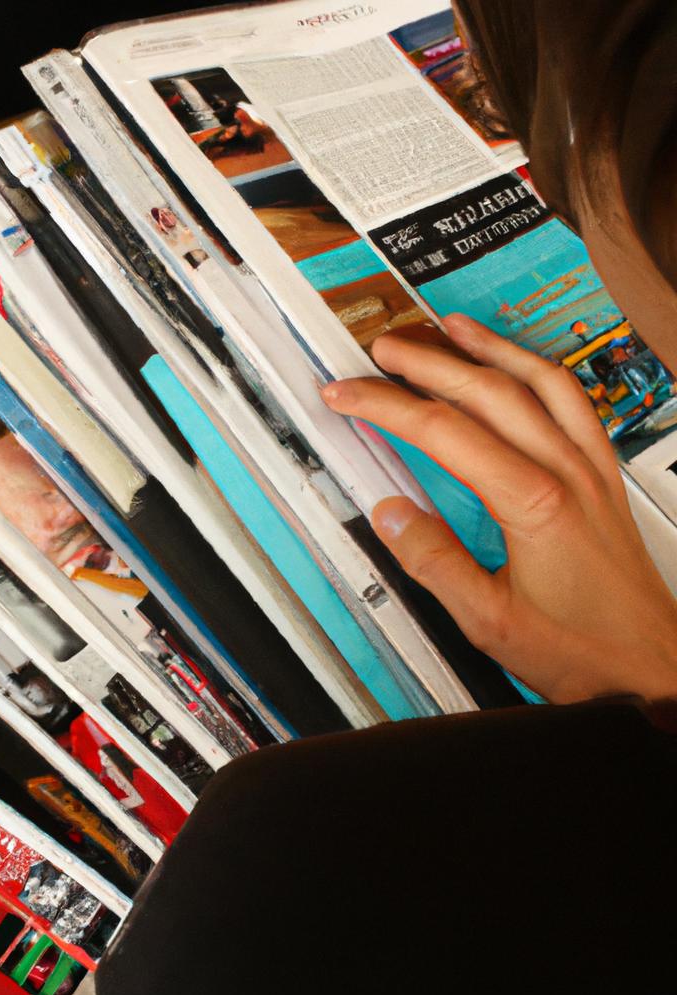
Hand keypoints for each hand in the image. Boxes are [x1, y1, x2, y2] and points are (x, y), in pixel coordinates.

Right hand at [322, 314, 676, 704]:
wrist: (651, 667)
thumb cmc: (582, 649)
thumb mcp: (487, 620)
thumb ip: (432, 561)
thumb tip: (388, 514)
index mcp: (532, 501)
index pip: (442, 430)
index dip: (384, 406)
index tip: (347, 394)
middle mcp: (566, 471)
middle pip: (486, 391)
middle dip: (425, 362)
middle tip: (382, 350)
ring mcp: (591, 469)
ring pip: (538, 382)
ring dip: (489, 348)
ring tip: (451, 327)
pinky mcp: (603, 477)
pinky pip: (574, 402)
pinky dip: (539, 371)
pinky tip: (522, 367)